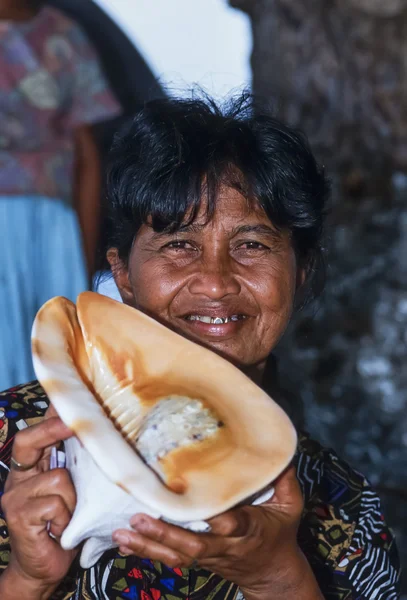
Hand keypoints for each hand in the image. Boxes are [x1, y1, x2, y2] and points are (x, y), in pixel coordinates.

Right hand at [0, 412, 76, 597]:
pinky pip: (55, 503)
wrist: (45, 566)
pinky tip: (62, 528)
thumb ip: (76, 463)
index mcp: (32, 466)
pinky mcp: (18, 515)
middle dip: (53, 430)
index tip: (70, 395)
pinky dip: (66, 516)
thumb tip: (99, 432)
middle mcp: (19, 476)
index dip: (51, 413)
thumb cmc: (65, 523)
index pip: (37, 431)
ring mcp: (15, 495)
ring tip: (70, 514)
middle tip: (74, 425)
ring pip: (57, 477)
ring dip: (73, 497)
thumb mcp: (73, 488)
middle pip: (29, 440)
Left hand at [112, 466, 316, 596]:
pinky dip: (146, 551)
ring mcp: (208, 555)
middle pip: (193, 544)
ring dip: (148, 545)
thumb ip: (283, 477)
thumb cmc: (280, 534)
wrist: (272, 574)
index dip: (217, 518)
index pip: (232, 524)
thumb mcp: (290, 505)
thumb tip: (277, 448)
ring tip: (123, 532)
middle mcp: (224, 544)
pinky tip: (124, 541)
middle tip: (140, 518)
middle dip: (165, 534)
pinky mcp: (197, 559)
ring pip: (176, 554)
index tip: (200, 506)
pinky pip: (170, 559)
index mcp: (248, 529)